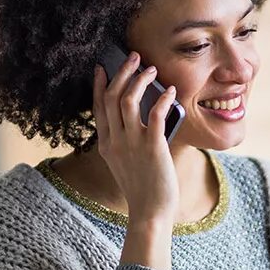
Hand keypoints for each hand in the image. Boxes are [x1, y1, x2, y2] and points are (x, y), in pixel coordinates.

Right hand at [92, 52, 180, 225]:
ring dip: (140, 80)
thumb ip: (125, 141)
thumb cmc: (142, 188)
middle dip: (122, 72)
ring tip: (153, 69)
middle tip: (134, 57)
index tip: (102, 67)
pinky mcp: (152, 148)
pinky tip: (170, 91)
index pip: (98, 107)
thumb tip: (140, 116)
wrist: (150, 212)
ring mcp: (131, 144)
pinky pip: (155, 114)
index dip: (99, 84)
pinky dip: (162, 99)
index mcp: (106, 144)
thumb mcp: (124, 162)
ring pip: (128, 100)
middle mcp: (114, 141)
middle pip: (111, 97)